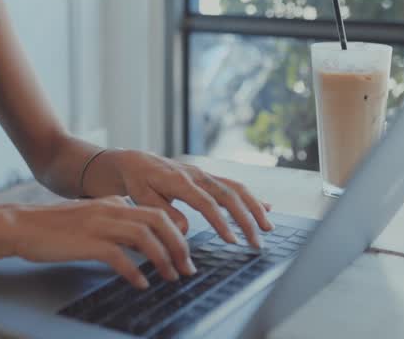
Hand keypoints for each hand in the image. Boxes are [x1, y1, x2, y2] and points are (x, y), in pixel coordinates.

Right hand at [9, 197, 195, 288]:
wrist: (22, 226)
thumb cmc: (54, 227)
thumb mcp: (91, 217)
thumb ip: (115, 223)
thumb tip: (140, 242)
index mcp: (113, 202)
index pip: (155, 213)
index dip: (176, 234)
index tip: (184, 255)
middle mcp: (111, 209)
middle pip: (158, 221)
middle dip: (179, 245)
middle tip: (187, 268)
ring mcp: (99, 224)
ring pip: (145, 237)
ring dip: (163, 259)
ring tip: (171, 277)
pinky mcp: (87, 242)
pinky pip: (119, 256)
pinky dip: (135, 271)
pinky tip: (141, 283)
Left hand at [107, 151, 274, 248]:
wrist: (135, 162)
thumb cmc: (137, 181)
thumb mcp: (142, 198)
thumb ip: (163, 212)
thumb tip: (185, 229)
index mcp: (180, 181)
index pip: (206, 203)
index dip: (220, 222)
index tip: (232, 241)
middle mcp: (197, 175)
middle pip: (229, 195)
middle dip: (246, 218)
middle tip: (257, 242)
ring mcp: (205, 175)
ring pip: (236, 189)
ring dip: (254, 208)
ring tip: (268, 227)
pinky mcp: (208, 178)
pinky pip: (233, 186)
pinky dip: (250, 198)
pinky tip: (266, 207)